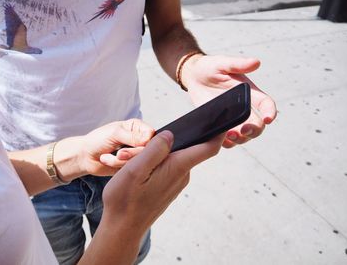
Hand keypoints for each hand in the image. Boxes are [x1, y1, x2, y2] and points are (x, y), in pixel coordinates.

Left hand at [56, 119, 154, 177]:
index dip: (146, 143)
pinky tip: (108, 161)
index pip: (153, 135)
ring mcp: (136, 154)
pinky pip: (133, 170)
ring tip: (108, 156)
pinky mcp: (132, 167)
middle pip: (149, 151)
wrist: (85, 156)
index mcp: (138, 128)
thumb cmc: (97, 140)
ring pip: (141, 162)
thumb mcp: (114, 134)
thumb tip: (150, 139)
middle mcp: (139, 141)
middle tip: (119, 153)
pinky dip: (118, 166)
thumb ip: (132, 136)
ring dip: (121, 161)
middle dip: (131, 154)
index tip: (134, 145)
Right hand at [101, 130, 225, 236]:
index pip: (208, 148)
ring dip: (159, 154)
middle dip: (171, 141)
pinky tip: (138, 172)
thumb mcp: (135, 169)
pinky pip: (168, 169)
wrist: (122, 228)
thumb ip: (155, 149)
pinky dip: (156, 164)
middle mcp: (182, 176)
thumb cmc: (125, 199)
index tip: (224, 119)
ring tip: (133, 161)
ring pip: (175, 159)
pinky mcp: (169, 188)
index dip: (219, 133)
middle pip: (188, 149)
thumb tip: (171, 135)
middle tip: (142, 147)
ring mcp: (176, 183)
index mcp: (177, 168)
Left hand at [181, 54, 276, 147]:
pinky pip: (227, 140)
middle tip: (245, 130)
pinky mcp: (220, 124)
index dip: (270, 112)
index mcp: (249, 92)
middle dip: (255, 130)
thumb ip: (237, 64)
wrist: (194, 76)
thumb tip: (256, 62)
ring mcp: (232, 118)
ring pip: (244, 135)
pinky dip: (227, 143)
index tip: (269, 119)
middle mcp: (244, 107)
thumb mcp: (222, 63)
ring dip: (241, 139)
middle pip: (257, 124)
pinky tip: (221, 140)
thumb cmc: (211, 67)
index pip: (266, 104)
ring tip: (231, 135)